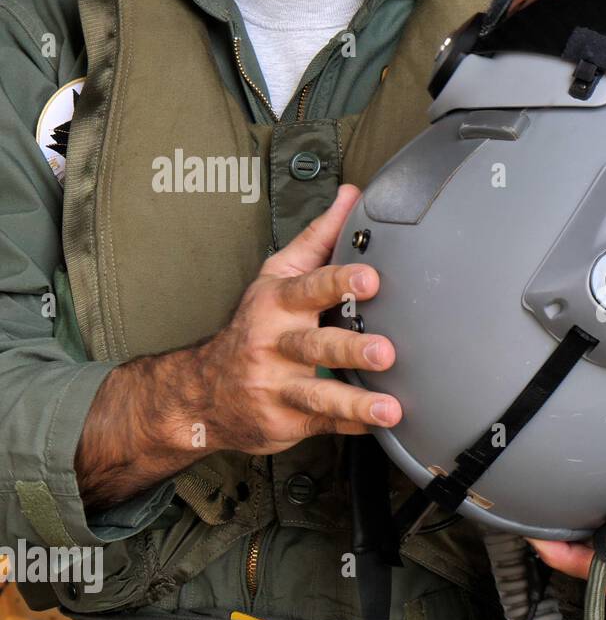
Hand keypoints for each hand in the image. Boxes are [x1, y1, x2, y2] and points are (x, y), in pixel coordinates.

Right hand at [191, 184, 399, 453]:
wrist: (201, 392)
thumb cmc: (254, 326)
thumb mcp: (277, 276)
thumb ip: (318, 238)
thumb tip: (351, 196)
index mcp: (276, 303)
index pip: (308, 288)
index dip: (339, 282)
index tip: (370, 278)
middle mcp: (274, 344)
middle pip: (315, 344)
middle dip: (351, 348)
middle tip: (386, 350)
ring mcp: (278, 386)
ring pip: (318, 393)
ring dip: (356, 400)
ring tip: (389, 407)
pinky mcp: (285, 420)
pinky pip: (323, 422)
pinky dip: (351, 423)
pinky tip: (377, 423)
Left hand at [529, 455, 605, 600]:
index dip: (575, 554)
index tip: (547, 534)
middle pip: (583, 564)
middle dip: (553, 541)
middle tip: (523, 509)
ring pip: (580, 563)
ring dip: (556, 542)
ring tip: (530, 508)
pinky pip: (585, 559)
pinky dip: (567, 543)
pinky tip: (551, 517)